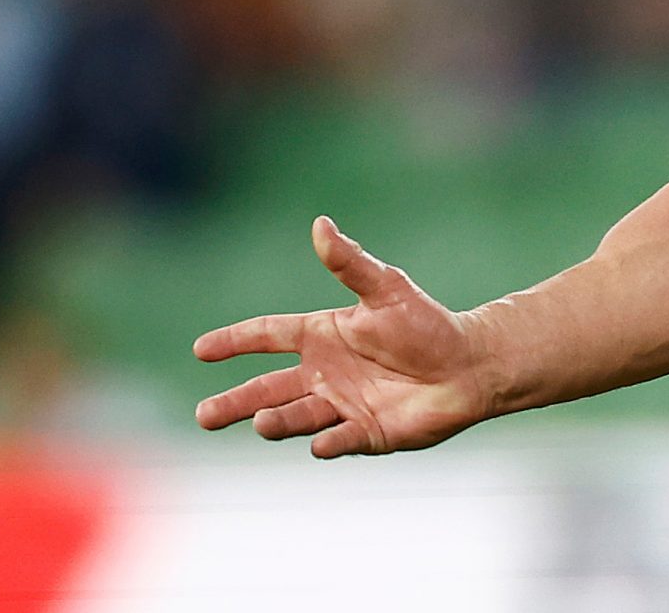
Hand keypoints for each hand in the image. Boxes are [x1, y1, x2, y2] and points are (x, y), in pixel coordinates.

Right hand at [193, 217, 495, 457]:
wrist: (468, 365)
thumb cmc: (427, 324)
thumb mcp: (386, 288)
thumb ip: (350, 263)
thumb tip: (320, 224)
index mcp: (321, 335)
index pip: (267, 336)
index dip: (234, 341)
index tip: (200, 350)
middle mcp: (323, 374)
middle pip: (268, 389)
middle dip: (236, 402)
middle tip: (204, 416)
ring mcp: (341, 406)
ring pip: (297, 416)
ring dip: (278, 421)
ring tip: (260, 423)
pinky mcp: (365, 434)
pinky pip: (341, 439)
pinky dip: (329, 443)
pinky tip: (318, 445)